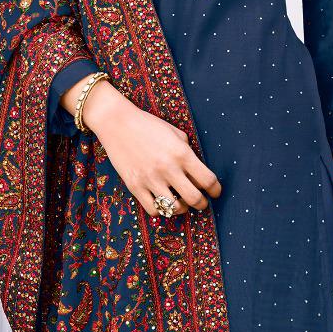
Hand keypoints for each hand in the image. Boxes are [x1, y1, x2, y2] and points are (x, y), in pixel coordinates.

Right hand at [74, 79, 222, 217]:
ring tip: (180, 202)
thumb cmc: (147, 124)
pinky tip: (160, 201)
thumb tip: (197, 172)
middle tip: (200, 202)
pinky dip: (160, 209)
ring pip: (175, 208)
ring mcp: (150, 178)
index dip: (215, 189)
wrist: (116, 122)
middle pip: (195, 199)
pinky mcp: (134, 185)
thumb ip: (188, 152)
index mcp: (181, 153)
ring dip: (181, 208)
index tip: (214, 192)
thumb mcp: (175, 132)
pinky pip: (153, 210)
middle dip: (202, 204)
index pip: (208, 180)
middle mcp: (168, 168)